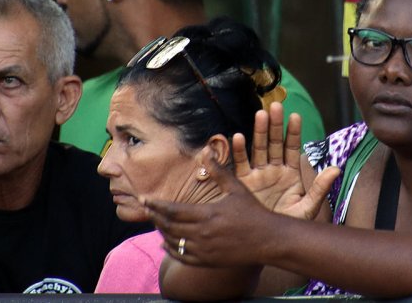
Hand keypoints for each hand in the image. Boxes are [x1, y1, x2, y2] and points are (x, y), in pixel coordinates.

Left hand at [145, 166, 278, 267]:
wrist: (268, 239)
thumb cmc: (253, 211)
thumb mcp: (236, 188)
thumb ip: (218, 171)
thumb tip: (206, 151)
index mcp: (207, 214)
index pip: (172, 210)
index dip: (156, 205)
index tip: (144, 199)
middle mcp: (202, 233)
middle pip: (168, 226)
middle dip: (154, 217)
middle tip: (145, 208)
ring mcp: (204, 249)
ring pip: (173, 242)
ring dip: (161, 232)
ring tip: (155, 221)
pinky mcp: (207, 261)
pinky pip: (182, 257)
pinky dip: (170, 249)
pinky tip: (165, 243)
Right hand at [235, 102, 337, 219]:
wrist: (268, 241)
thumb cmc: (289, 225)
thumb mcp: (307, 208)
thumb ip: (319, 187)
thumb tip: (336, 168)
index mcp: (291, 173)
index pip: (293, 148)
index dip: (293, 132)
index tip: (295, 116)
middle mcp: (273, 169)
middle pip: (274, 142)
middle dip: (275, 125)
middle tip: (275, 106)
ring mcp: (257, 174)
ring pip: (258, 148)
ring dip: (258, 131)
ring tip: (260, 115)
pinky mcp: (242, 182)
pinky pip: (240, 164)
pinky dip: (238, 151)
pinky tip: (239, 137)